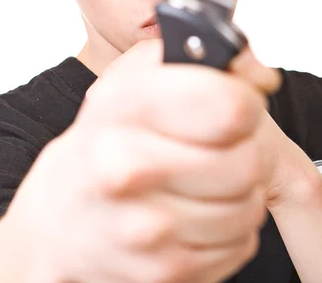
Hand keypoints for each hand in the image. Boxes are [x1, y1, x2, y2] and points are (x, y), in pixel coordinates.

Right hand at [5, 39, 279, 282]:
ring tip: (205, 180)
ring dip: (241, 193)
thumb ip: (202, 59)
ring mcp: (144, 227)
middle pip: (248, 160)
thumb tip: (261, 74)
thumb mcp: (138, 79)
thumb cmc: (106, 140)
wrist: (60, 215)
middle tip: (220, 145)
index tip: (237, 103)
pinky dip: (230, 228)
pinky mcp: (162, 270)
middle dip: (245, 150)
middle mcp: (126, 167)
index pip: (229, 105)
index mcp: (124, 108)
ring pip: (250, 206)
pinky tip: (196, 210)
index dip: (245, 101)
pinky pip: (241, 244)